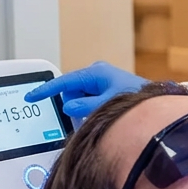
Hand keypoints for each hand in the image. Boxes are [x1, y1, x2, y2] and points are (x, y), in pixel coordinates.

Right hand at [24, 61, 147, 119]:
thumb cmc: (136, 101)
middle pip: (71, 92)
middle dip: (74, 105)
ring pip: (79, 98)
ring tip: (100, 114)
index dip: (47, 90)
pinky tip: (102, 114)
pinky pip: (89, 101)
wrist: (155, 105)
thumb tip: (69, 106)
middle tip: (88, 115)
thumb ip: (86, 106)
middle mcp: (97, 74)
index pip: (64, 82)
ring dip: (84, 109)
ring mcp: (101, 81)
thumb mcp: (108, 105)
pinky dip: (90, 109)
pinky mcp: (105, 89)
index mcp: (96, 73)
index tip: (32, 96)